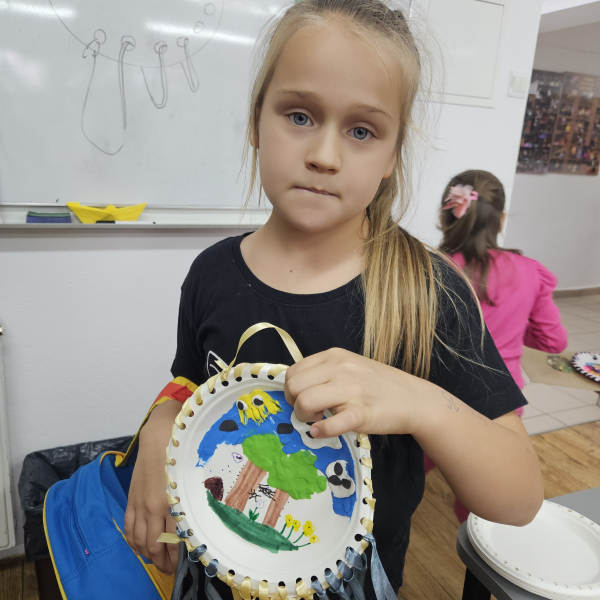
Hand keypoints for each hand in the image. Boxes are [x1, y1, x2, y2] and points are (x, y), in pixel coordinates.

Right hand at [124, 401, 181, 574]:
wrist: (159, 436)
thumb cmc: (181, 455)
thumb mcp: (190, 480)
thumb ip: (190, 503)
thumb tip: (197, 524)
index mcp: (172, 503)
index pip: (173, 540)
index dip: (176, 557)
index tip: (181, 564)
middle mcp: (153, 507)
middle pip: (154, 545)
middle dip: (162, 561)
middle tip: (170, 568)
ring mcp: (139, 505)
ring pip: (139, 541)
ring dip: (147, 554)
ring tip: (157, 561)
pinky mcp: (131, 499)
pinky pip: (128, 528)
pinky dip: (133, 542)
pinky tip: (139, 547)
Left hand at [284, 348, 426, 436]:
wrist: (414, 399)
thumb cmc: (379, 385)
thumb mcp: (350, 366)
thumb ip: (325, 372)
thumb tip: (296, 390)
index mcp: (334, 356)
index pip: (294, 371)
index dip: (291, 390)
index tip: (301, 400)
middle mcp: (340, 368)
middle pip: (294, 386)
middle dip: (294, 403)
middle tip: (308, 413)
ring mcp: (351, 389)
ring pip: (305, 402)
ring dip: (304, 417)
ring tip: (317, 420)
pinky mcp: (361, 413)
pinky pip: (330, 424)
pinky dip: (321, 431)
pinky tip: (322, 432)